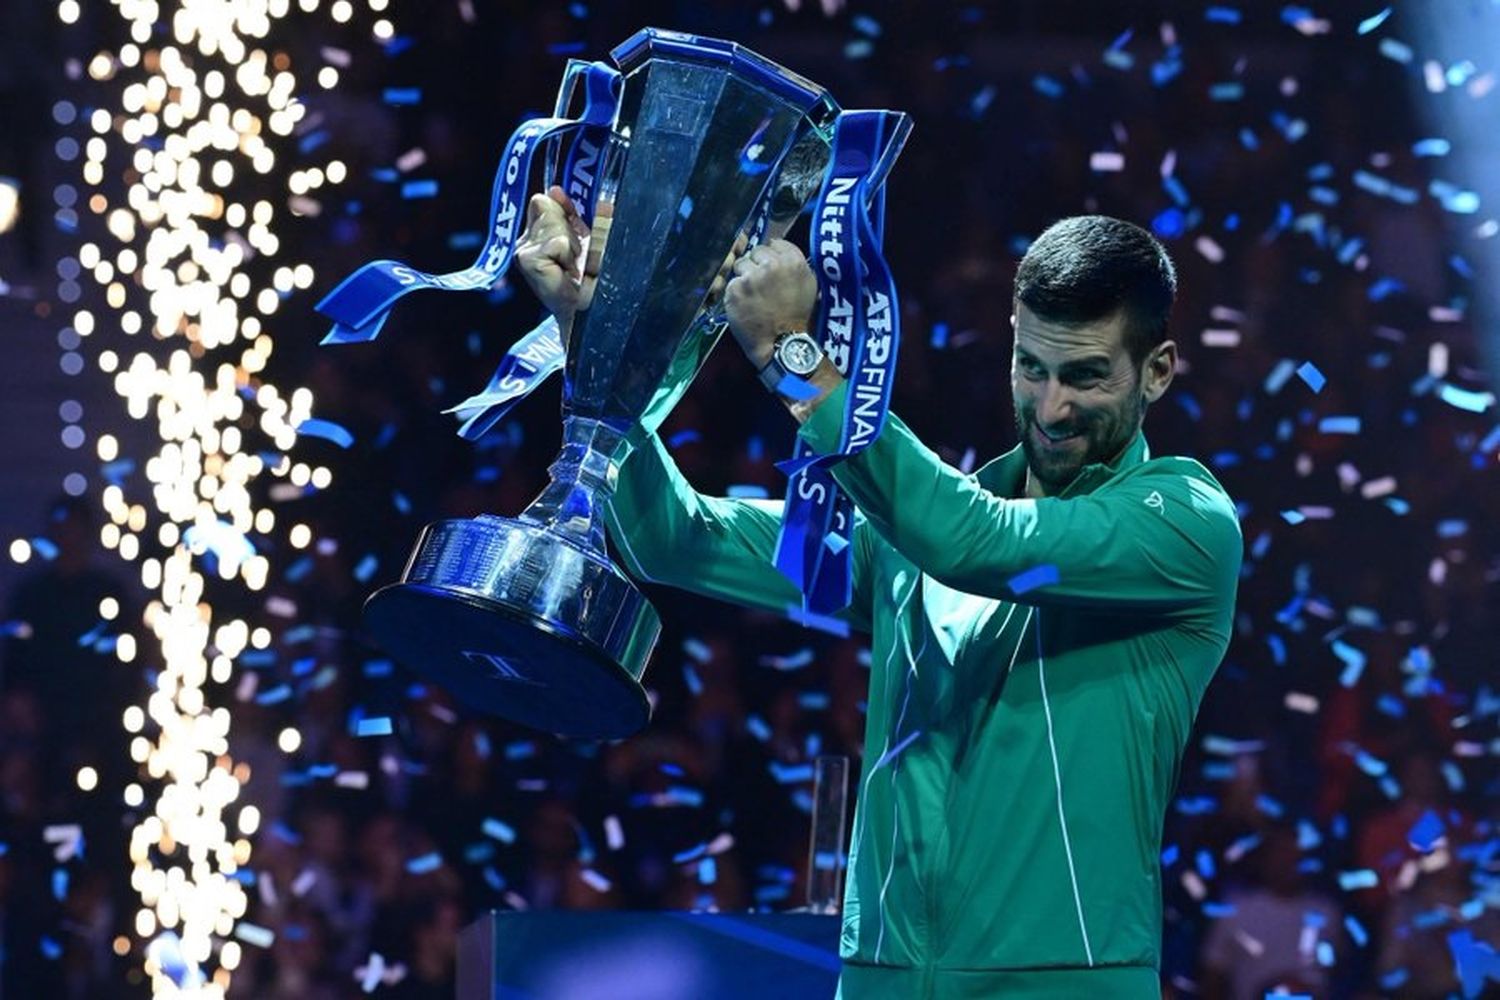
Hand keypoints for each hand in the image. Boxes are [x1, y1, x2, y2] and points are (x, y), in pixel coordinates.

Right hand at [514, 186, 609, 344]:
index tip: (580, 232)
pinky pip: (556, 241)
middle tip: (580, 259)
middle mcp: (528, 240)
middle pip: (545, 204)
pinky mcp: (527, 260)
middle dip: (572, 229)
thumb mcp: (592, 236)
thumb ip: (577, 212)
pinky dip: (570, 255)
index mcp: (543, 231)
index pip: (545, 199)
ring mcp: (524, 250)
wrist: (595, 312)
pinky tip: (569, 273)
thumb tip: (558, 190)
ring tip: (577, 268)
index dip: (565, 208)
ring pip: (551, 221)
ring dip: (574, 244)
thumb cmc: (596, 282)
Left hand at [723, 239, 816, 368]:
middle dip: (757, 265)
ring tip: (753, 295)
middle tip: (761, 285)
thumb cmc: (797, 315)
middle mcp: (772, 265)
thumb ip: (794, 263)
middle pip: (756, 252)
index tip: (771, 270)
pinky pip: (731, 282)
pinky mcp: (734, 289)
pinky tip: (745, 304)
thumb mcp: (809, 284)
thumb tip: (776, 246)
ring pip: (740, 264)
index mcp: (793, 261)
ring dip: (745, 277)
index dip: (771, 257)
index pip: (774, 244)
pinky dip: (736, 292)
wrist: (782, 343)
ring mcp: (751, 276)